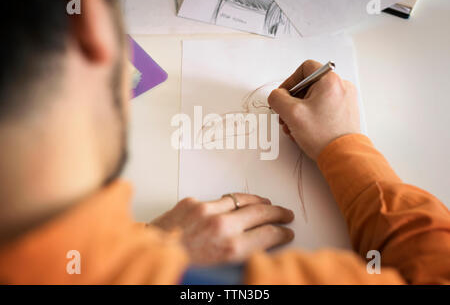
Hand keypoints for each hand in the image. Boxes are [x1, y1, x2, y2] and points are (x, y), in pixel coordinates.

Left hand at [150, 194, 293, 264]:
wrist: (148, 255)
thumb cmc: (181, 267)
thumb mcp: (218, 268)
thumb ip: (240, 252)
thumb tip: (258, 243)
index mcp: (230, 248)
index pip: (268, 234)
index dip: (281, 233)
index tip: (286, 232)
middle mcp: (222, 226)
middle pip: (261, 213)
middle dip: (278, 213)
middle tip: (286, 214)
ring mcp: (207, 210)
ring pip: (243, 200)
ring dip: (259, 201)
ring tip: (267, 204)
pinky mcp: (193, 202)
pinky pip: (220, 199)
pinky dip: (231, 202)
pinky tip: (237, 204)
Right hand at [268, 60, 360, 159]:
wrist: (343, 155)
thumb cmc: (324, 136)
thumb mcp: (291, 113)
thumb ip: (277, 98)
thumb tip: (276, 96)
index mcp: (330, 80)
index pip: (305, 68)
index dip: (289, 82)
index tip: (283, 95)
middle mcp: (341, 87)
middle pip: (309, 85)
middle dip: (293, 101)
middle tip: (287, 116)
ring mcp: (345, 100)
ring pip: (315, 98)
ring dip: (301, 111)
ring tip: (295, 127)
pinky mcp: (346, 112)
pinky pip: (324, 108)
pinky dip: (312, 116)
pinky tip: (305, 130)